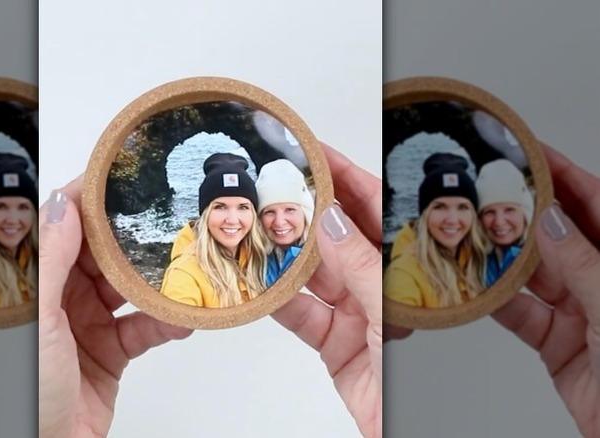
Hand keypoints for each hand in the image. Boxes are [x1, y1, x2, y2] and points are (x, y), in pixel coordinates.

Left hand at [38, 175, 192, 437]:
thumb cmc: (28, 393)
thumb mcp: (38, 320)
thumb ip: (53, 262)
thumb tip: (65, 203)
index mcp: (37, 284)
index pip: (64, 228)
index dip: (88, 200)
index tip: (115, 173)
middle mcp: (62, 298)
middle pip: (102, 253)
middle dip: (131, 233)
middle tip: (163, 208)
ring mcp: (89, 324)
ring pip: (129, 288)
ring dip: (156, 277)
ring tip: (186, 256)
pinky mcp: (112, 352)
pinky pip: (145, 328)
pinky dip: (167, 321)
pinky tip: (186, 314)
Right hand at [272, 143, 381, 437]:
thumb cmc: (416, 383)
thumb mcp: (390, 313)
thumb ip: (360, 266)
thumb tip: (330, 220)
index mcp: (408, 268)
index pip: (375, 208)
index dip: (346, 175)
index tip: (315, 151)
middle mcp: (381, 285)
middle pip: (338, 235)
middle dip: (305, 209)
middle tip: (273, 183)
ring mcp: (355, 313)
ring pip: (313, 272)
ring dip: (283, 252)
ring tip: (255, 223)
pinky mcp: (333, 342)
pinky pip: (298, 312)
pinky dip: (275, 298)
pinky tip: (256, 281)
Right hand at [491, 143, 599, 436]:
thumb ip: (582, 263)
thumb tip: (549, 219)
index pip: (594, 204)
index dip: (562, 175)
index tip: (528, 152)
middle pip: (557, 235)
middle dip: (521, 214)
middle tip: (486, 190)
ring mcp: (581, 312)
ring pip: (533, 275)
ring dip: (501, 258)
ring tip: (471, 234)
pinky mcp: (558, 343)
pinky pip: (519, 314)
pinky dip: (494, 302)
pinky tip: (474, 287)